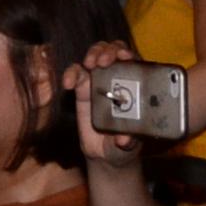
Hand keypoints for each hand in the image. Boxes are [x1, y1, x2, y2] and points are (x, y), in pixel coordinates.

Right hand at [63, 40, 146, 170]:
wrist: (106, 155)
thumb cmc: (125, 145)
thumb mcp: (130, 145)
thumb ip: (129, 141)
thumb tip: (124, 139)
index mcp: (137, 86)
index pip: (136, 62)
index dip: (130, 55)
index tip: (125, 57)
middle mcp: (120, 78)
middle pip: (116, 51)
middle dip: (110, 50)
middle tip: (104, 61)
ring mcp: (100, 81)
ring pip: (97, 54)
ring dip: (94, 53)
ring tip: (90, 64)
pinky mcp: (82, 88)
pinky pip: (76, 73)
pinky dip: (71, 73)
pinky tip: (68, 84)